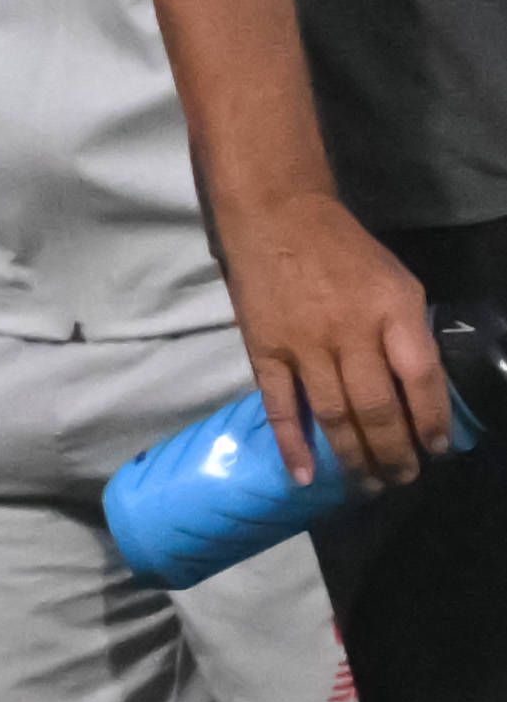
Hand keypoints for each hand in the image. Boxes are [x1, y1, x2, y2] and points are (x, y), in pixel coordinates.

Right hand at [223, 184, 458, 492]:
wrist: (276, 217)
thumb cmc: (345, 251)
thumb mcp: (396, 282)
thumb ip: (407, 334)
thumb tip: (418, 392)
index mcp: (392, 309)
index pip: (420, 377)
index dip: (431, 419)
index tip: (438, 449)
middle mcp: (350, 330)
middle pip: (375, 407)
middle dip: (393, 452)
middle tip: (402, 478)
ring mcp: (303, 343)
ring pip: (332, 414)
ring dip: (353, 456)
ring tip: (367, 484)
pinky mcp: (264, 349)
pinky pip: (279, 405)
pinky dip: (292, 443)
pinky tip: (305, 474)